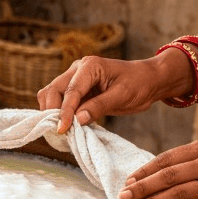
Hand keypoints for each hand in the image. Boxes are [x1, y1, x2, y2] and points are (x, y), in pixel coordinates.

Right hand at [37, 55, 162, 131]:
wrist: (146, 81)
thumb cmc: (138, 84)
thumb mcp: (122, 96)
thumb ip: (100, 106)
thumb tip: (78, 119)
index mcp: (90, 66)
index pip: (71, 90)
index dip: (64, 111)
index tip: (62, 129)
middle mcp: (77, 69)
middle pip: (53, 90)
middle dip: (53, 111)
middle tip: (59, 131)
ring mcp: (74, 79)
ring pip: (50, 94)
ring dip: (51, 112)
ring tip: (61, 129)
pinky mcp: (75, 91)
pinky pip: (59, 101)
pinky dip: (57, 113)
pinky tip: (65, 125)